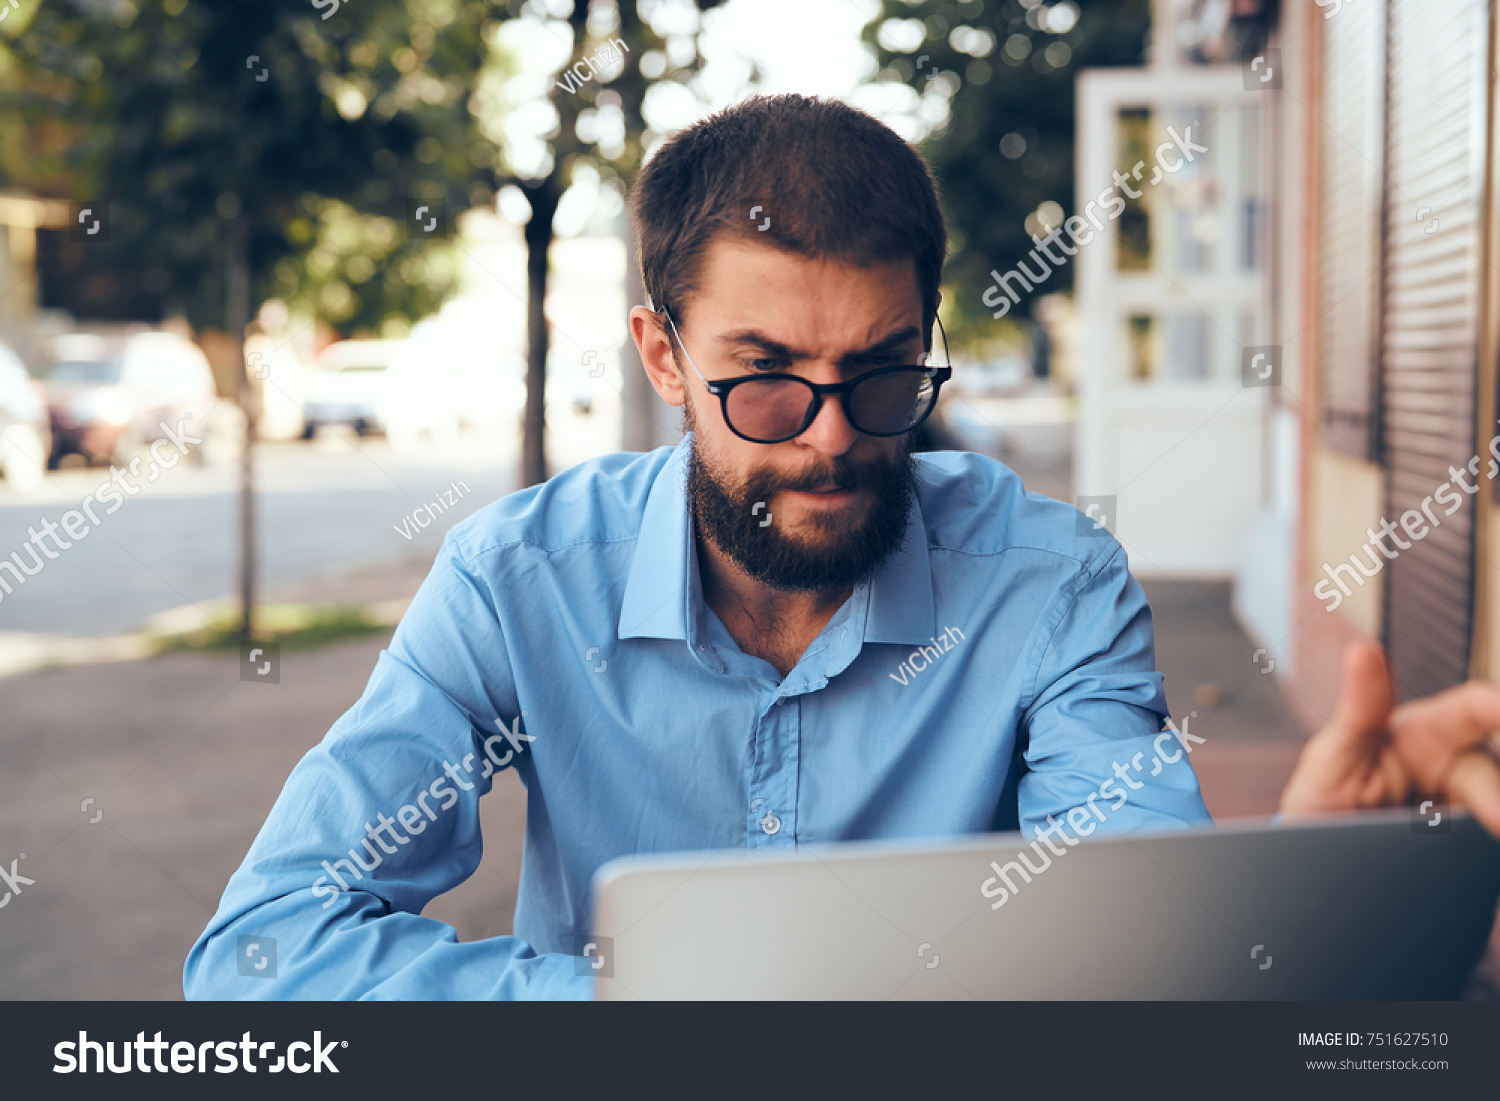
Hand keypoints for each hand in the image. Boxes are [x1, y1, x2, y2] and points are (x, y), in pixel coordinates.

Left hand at [1279, 638, 1499, 836]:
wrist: (1318, 857)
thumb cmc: (1326, 792)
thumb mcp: (1332, 755)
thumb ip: (1358, 710)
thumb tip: (1363, 649)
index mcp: (1426, 733)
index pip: (1471, 711)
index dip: (1495, 708)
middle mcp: (1458, 766)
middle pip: (1491, 769)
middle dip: (1494, 795)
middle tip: (1496, 818)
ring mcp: (1466, 808)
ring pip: (1493, 806)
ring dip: (1492, 815)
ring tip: (1489, 830)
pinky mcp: (1467, 844)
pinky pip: (1482, 844)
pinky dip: (1484, 849)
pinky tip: (1480, 853)